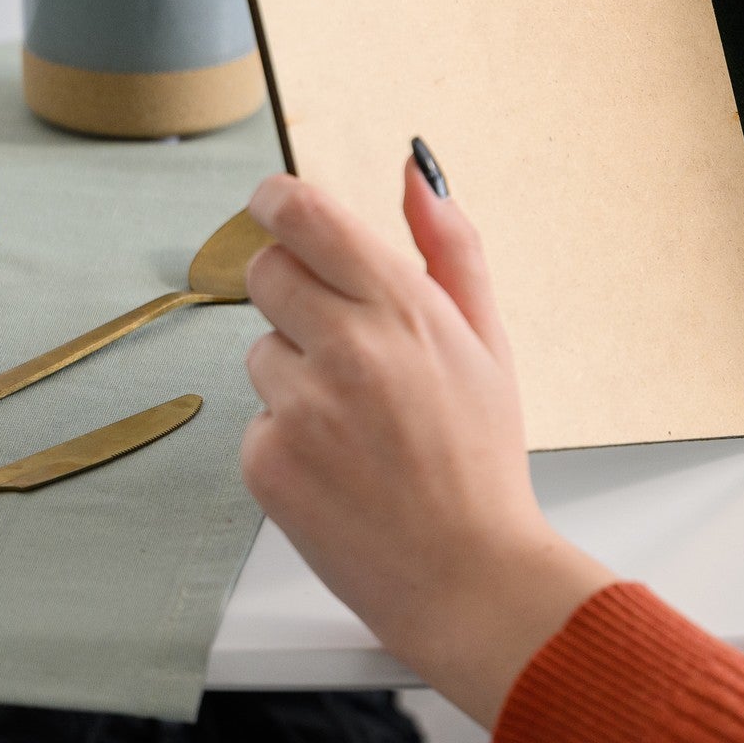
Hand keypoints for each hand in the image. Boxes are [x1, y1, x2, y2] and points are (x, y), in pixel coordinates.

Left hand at [241, 155, 613, 726]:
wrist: (466, 572)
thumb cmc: (482, 455)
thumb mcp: (487, 336)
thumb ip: (450, 244)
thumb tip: (416, 170)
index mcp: (401, 307)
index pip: (307, 217)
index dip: (278, 199)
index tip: (273, 201)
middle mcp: (346, 348)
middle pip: (266, 271)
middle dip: (291, 286)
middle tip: (334, 328)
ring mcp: (300, 407)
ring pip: (260, 350)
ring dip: (294, 369)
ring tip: (355, 417)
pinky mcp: (266, 463)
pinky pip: (256, 419)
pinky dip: (288, 435)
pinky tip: (338, 463)